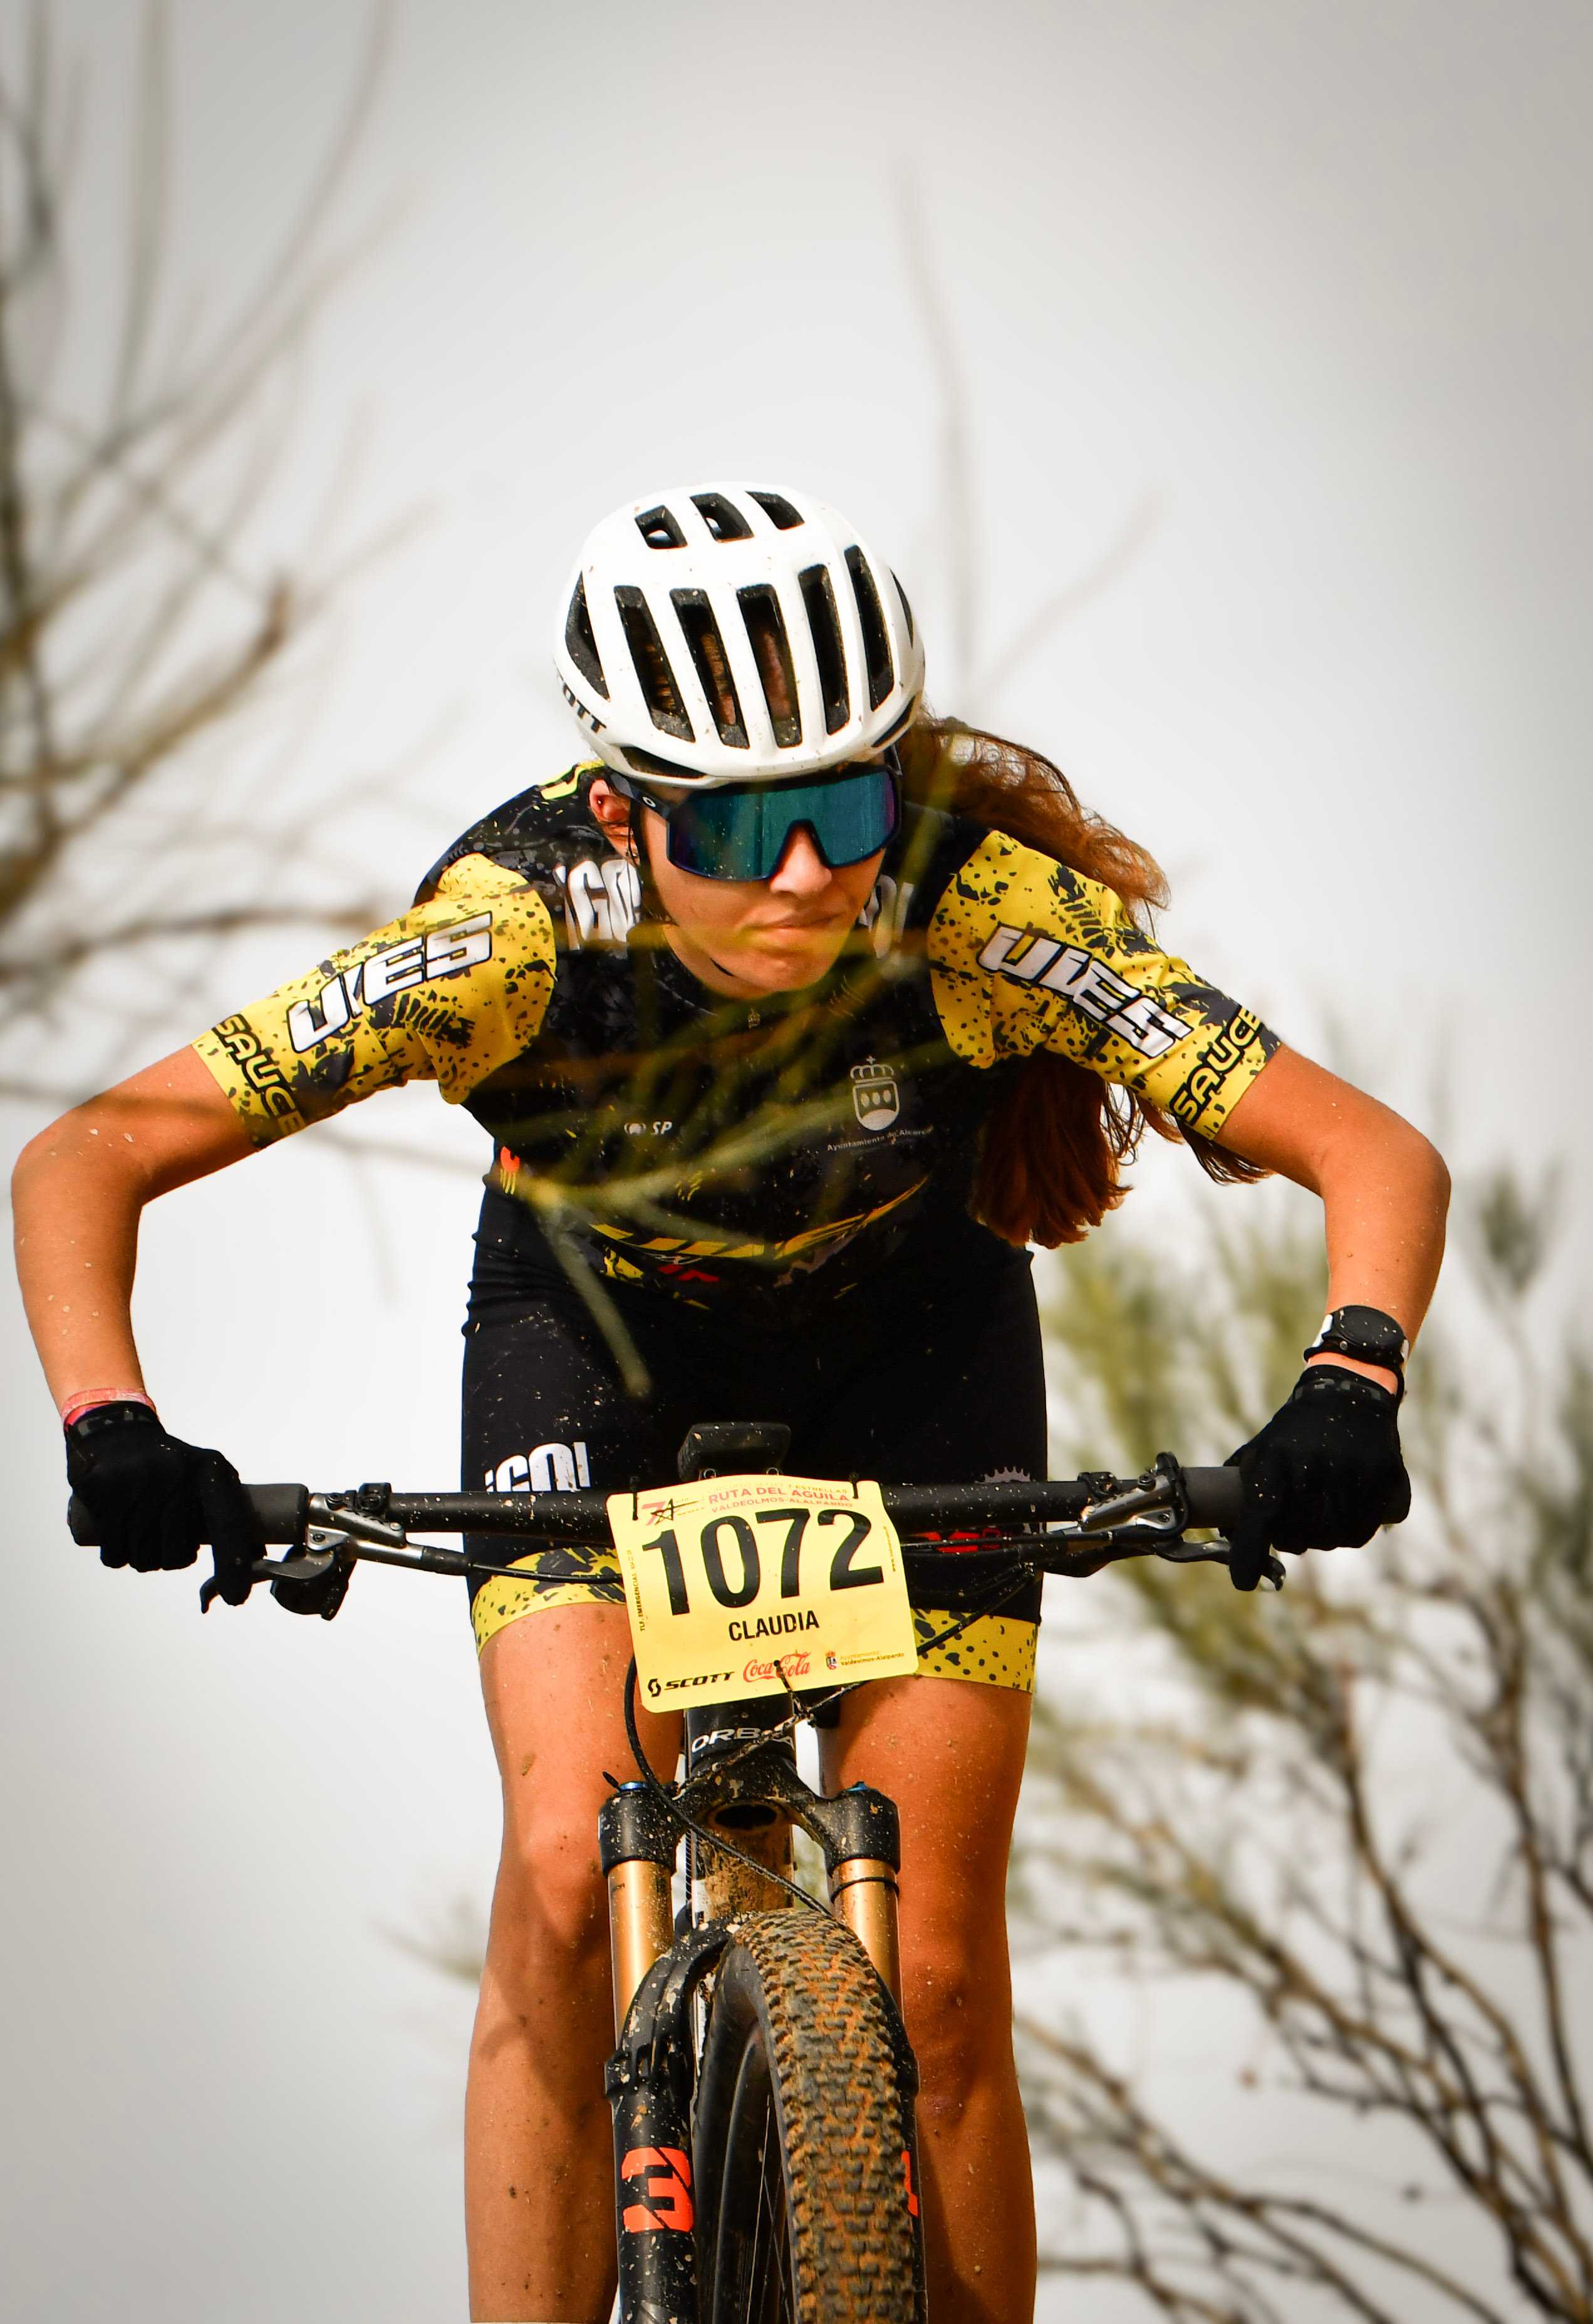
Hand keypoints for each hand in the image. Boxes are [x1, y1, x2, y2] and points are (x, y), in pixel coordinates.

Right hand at [65, 1401, 258, 1607]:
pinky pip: (113, 1553)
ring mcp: (138, 1482)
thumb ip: (230, 1514)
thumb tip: (257, 1560)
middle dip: (170, 1558)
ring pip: (143, 1559)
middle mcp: (176, 1474)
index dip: (232, 1565)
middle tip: (164, 1536)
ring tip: (140, 1528)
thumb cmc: (171, 1464)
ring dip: (141, 1558)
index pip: (227, 1524)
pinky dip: (116, 1555)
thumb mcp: (206, 1475)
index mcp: (209, 1470)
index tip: (237, 1597)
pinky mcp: (103, 1491)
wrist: (117, 1430)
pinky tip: (119, 1531)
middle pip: (178, 1556)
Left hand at [1224, 1364, 1410, 1590]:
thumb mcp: (1258, 1452)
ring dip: (1323, 1535)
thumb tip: (1223, 1540)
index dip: (1249, 1555)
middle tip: (1293, 1520)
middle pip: (1299, 1538)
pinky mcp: (1385, 1478)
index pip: (1259, 1518)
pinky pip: (1364, 1532)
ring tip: (1320, 1507)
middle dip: (1291, 1538)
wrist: (1347, 1394)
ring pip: (1334, 1540)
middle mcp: (1313, 1466)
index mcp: (1275, 1459)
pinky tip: (1346, 1505)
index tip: (1243, 1581)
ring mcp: (1353, 1472)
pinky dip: (1353, 1529)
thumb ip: (1237, 1497)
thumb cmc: (1292, 1436)